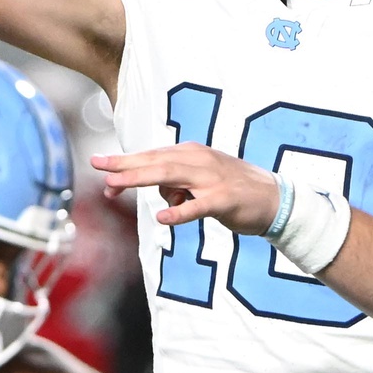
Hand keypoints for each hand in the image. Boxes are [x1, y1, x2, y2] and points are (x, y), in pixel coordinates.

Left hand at [92, 145, 281, 233]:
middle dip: (124, 164)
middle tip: (98, 165)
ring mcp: (211, 180)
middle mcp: (199, 161)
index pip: (152, 156)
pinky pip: (198, 206)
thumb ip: (178, 185)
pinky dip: (180, 211)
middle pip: (155, 161)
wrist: (275, 199)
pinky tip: (163, 218)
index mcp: (192, 154)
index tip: (100, 168)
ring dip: (140, 178)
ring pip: (170, 176)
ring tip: (115, 184)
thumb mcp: (201, 181)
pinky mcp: (223, 200)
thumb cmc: (233, 189)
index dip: (126, 163)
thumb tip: (158, 196)